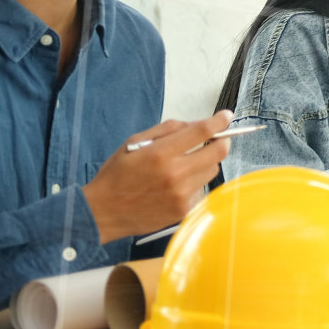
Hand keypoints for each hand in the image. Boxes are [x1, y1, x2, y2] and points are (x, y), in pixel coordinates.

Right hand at [83, 111, 232, 243]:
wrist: (102, 212)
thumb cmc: (117, 175)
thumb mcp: (135, 142)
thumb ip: (168, 130)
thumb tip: (196, 124)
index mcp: (161, 153)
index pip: (202, 131)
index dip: (219, 121)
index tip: (226, 116)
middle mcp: (175, 174)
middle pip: (218, 152)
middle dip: (220, 141)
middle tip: (214, 139)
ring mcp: (182, 194)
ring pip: (212, 171)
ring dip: (206, 163)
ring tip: (186, 165)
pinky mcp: (184, 210)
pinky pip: (202, 189)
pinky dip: (196, 183)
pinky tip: (178, 185)